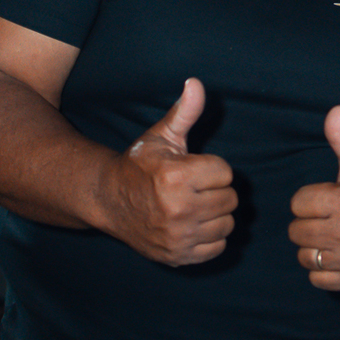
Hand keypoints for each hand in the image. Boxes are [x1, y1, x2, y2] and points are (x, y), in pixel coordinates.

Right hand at [100, 78, 235, 266]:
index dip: (211, 168)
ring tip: (192, 206)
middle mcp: (179, 210)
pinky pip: (218, 247)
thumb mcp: (162, 136)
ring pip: (227, 224)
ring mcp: (179, 237)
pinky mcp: (179, 257)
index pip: (225, 172)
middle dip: (215, 190)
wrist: (109, 201)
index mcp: (176, 177)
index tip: (191, 169)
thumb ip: (184, 112)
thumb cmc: (140, 165)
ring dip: (215, 215)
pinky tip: (191, 225)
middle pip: (230, 199)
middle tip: (192, 188)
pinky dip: (210, 237)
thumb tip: (196, 83)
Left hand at [289, 106, 339, 290]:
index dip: (308, 199)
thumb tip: (335, 110)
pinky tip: (335, 255)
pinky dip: (322, 270)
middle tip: (326, 218)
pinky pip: (318, 279)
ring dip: (313, 247)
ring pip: (305, 256)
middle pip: (297, 231)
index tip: (325, 198)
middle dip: (308, 222)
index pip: (297, 204)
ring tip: (329, 236)